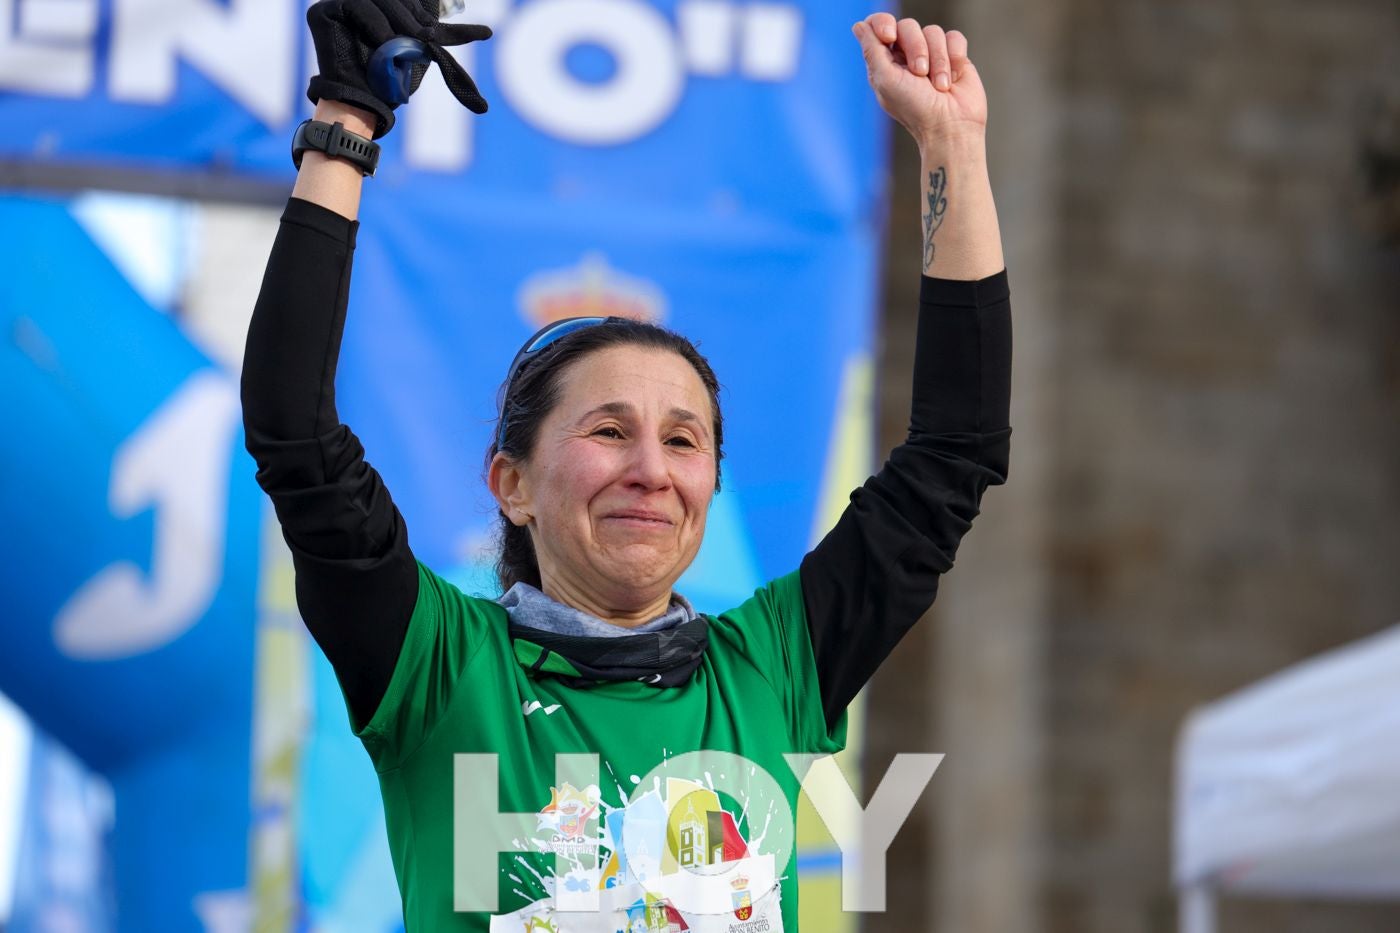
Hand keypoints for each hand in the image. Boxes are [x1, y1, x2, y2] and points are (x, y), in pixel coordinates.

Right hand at [307, 0, 490, 138]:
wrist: (366, 104)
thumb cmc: (391, 81)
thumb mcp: (423, 51)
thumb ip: (442, 35)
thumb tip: (488, 32)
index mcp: (379, 7)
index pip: (406, 0)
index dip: (422, 9)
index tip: (438, 30)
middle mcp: (358, 2)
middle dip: (412, 14)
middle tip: (426, 35)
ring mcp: (339, 4)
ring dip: (399, 18)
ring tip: (411, 39)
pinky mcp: (322, 12)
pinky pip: (356, 5)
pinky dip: (375, 23)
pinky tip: (385, 41)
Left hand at [851, 14, 986, 147]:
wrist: (951, 127)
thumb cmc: (915, 109)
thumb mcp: (886, 80)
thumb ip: (872, 50)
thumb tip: (858, 25)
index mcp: (885, 61)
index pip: (878, 25)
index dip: (882, 23)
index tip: (888, 36)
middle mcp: (907, 55)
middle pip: (908, 25)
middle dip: (916, 48)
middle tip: (920, 74)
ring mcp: (932, 54)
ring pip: (933, 32)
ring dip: (938, 60)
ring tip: (940, 86)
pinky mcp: (954, 56)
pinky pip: (954, 37)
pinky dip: (954, 57)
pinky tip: (954, 78)